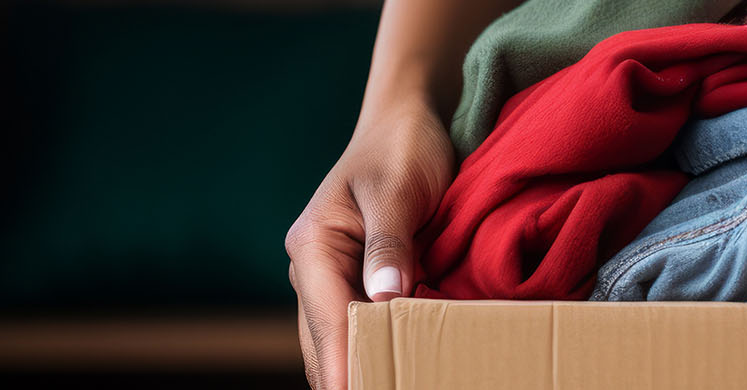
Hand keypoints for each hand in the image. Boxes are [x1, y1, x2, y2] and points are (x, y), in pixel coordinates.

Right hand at [285, 100, 452, 389]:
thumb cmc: (403, 146)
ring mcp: (338, 278)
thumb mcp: (398, 188)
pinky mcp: (365, 280)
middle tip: (393, 389)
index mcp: (313, 246)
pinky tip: (409, 364)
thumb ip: (390, 242)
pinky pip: (368, 325)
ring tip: (402, 381)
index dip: (345, 362)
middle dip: (354, 373)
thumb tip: (386, 297)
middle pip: (328, 341)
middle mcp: (316, 269)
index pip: (329, 319)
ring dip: (368, 364)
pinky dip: (384, 346)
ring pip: (345, 339)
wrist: (410, 120)